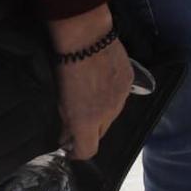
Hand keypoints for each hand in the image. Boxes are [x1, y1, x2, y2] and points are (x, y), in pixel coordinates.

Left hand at [48, 6, 131, 158]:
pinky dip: (111, 96)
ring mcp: (122, 97)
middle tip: (77, 118)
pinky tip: (102, 82)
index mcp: (87, 121)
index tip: (69, 147)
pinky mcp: (129, 82)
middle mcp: (108, 114)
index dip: (77, 152)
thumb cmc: (65, 69)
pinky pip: (121, 98)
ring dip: (102, 113)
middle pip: (101, 133)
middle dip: (89, 130)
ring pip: (112, 115)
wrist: (86, 38)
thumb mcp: (60, 101)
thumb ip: (66, 123)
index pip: (88, 151)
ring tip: (90, 96)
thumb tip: (66, 138)